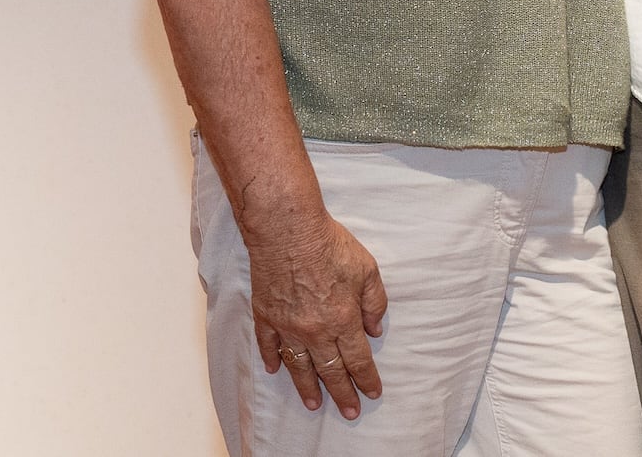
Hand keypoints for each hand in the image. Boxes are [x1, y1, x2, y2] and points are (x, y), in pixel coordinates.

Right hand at [247, 212, 389, 419]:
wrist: (287, 228)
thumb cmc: (329, 244)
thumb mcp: (367, 269)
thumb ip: (374, 302)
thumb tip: (375, 329)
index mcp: (343, 319)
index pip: (358, 359)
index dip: (366, 379)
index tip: (372, 393)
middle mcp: (314, 330)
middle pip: (330, 370)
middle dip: (342, 394)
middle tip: (349, 412)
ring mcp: (287, 325)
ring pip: (299, 366)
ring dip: (308, 387)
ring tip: (314, 404)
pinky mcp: (265, 314)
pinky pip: (268, 344)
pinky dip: (272, 359)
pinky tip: (275, 370)